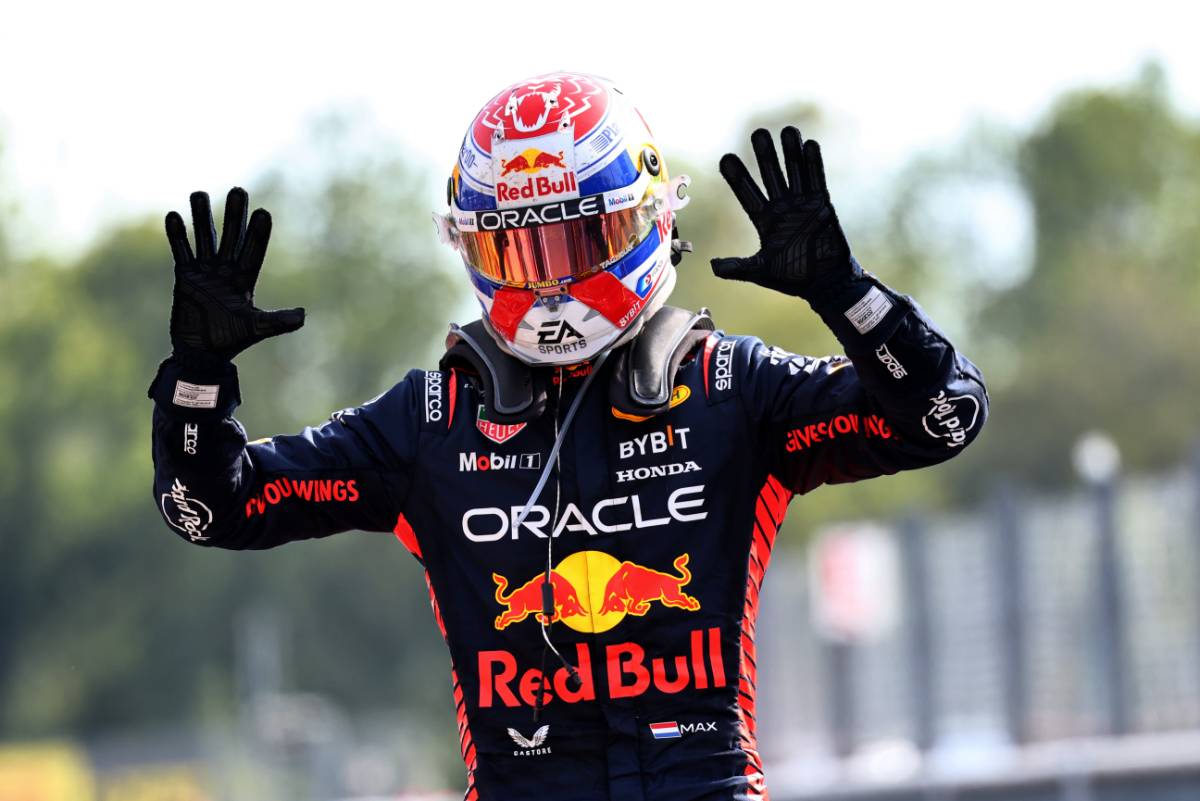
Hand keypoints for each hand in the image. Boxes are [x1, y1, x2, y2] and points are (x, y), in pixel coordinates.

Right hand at [165, 187, 303, 360]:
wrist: (201, 353)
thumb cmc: (230, 340)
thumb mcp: (257, 327)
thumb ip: (278, 321)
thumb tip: (303, 315)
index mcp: (244, 280)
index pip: (252, 251)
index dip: (258, 234)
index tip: (263, 213)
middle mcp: (225, 271)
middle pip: (231, 237)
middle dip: (234, 215)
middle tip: (238, 190)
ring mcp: (205, 271)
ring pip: (204, 238)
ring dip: (202, 218)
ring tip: (199, 193)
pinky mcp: (184, 276)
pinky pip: (181, 252)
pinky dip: (177, 236)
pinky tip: (174, 215)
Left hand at [711, 127, 856, 298]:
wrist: (825, 283)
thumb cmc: (793, 278)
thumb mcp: (761, 271)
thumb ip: (738, 267)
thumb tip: (712, 266)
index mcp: (765, 221)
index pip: (747, 194)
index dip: (737, 177)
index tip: (726, 158)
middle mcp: (782, 208)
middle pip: (771, 175)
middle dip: (765, 155)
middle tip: (758, 133)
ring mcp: (803, 204)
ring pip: (794, 173)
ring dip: (790, 153)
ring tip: (786, 130)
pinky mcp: (822, 205)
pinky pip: (817, 180)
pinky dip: (813, 164)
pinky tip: (809, 144)